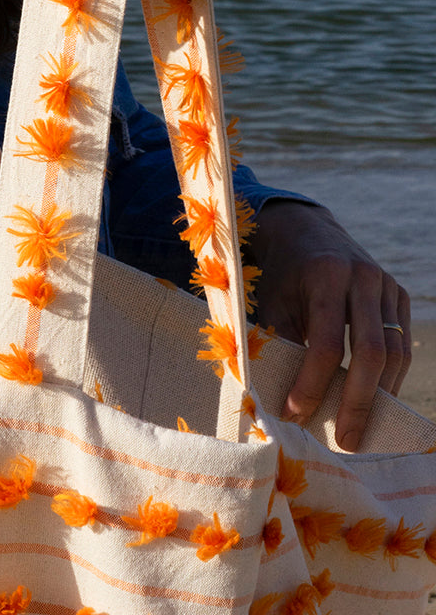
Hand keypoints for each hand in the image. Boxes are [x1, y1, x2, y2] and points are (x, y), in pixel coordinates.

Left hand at [246, 200, 411, 451]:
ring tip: (359, 430)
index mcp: (325, 275)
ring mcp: (387, 286)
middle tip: (346, 441)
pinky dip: (390, 379)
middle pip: (372, 352)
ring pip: (395, 353)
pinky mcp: (399, 295)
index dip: (311, 383)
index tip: (295, 414)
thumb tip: (274, 396)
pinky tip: (374, 403)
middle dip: (358, 402)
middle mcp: (363, 278)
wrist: (305, 232)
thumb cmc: (281, 273)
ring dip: (380, 396)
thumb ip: (276, 341)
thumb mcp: (270, 301)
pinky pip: (402, 345)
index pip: (325, 342)